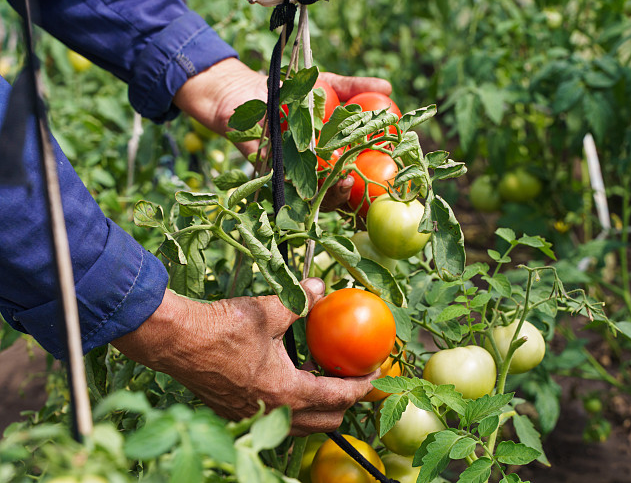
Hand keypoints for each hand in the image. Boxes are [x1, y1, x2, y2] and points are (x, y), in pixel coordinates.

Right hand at [112, 278, 377, 434]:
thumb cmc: (222, 327)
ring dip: (317, 405)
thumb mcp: (269, 309)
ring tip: (322, 375)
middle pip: (325, 420)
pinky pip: (276, 418)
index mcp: (287, 391)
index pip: (339, 397)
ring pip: (300, 423)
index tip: (375, 376)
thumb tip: (321, 287)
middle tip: (352, 377)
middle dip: (344, 402)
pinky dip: (292, 405)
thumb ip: (301, 301)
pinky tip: (289, 376)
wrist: (175, 342)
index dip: (362, 387)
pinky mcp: (234, 412)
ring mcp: (252, 416)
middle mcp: (273, 411)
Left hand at [173, 58, 391, 208]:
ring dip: (330, 196)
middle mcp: (315, 171)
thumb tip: (389, 88)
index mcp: (333, 154)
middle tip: (354, 181)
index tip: (385, 172)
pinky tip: (308, 180)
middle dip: (348, 195)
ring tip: (341, 182)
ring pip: (315, 198)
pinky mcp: (270, 177)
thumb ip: (355, 86)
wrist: (242, 91)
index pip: (357, 175)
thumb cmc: (288, 89)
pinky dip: (299, 188)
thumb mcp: (325, 84)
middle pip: (337, 194)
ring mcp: (293, 177)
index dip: (372, 183)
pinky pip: (287, 189)